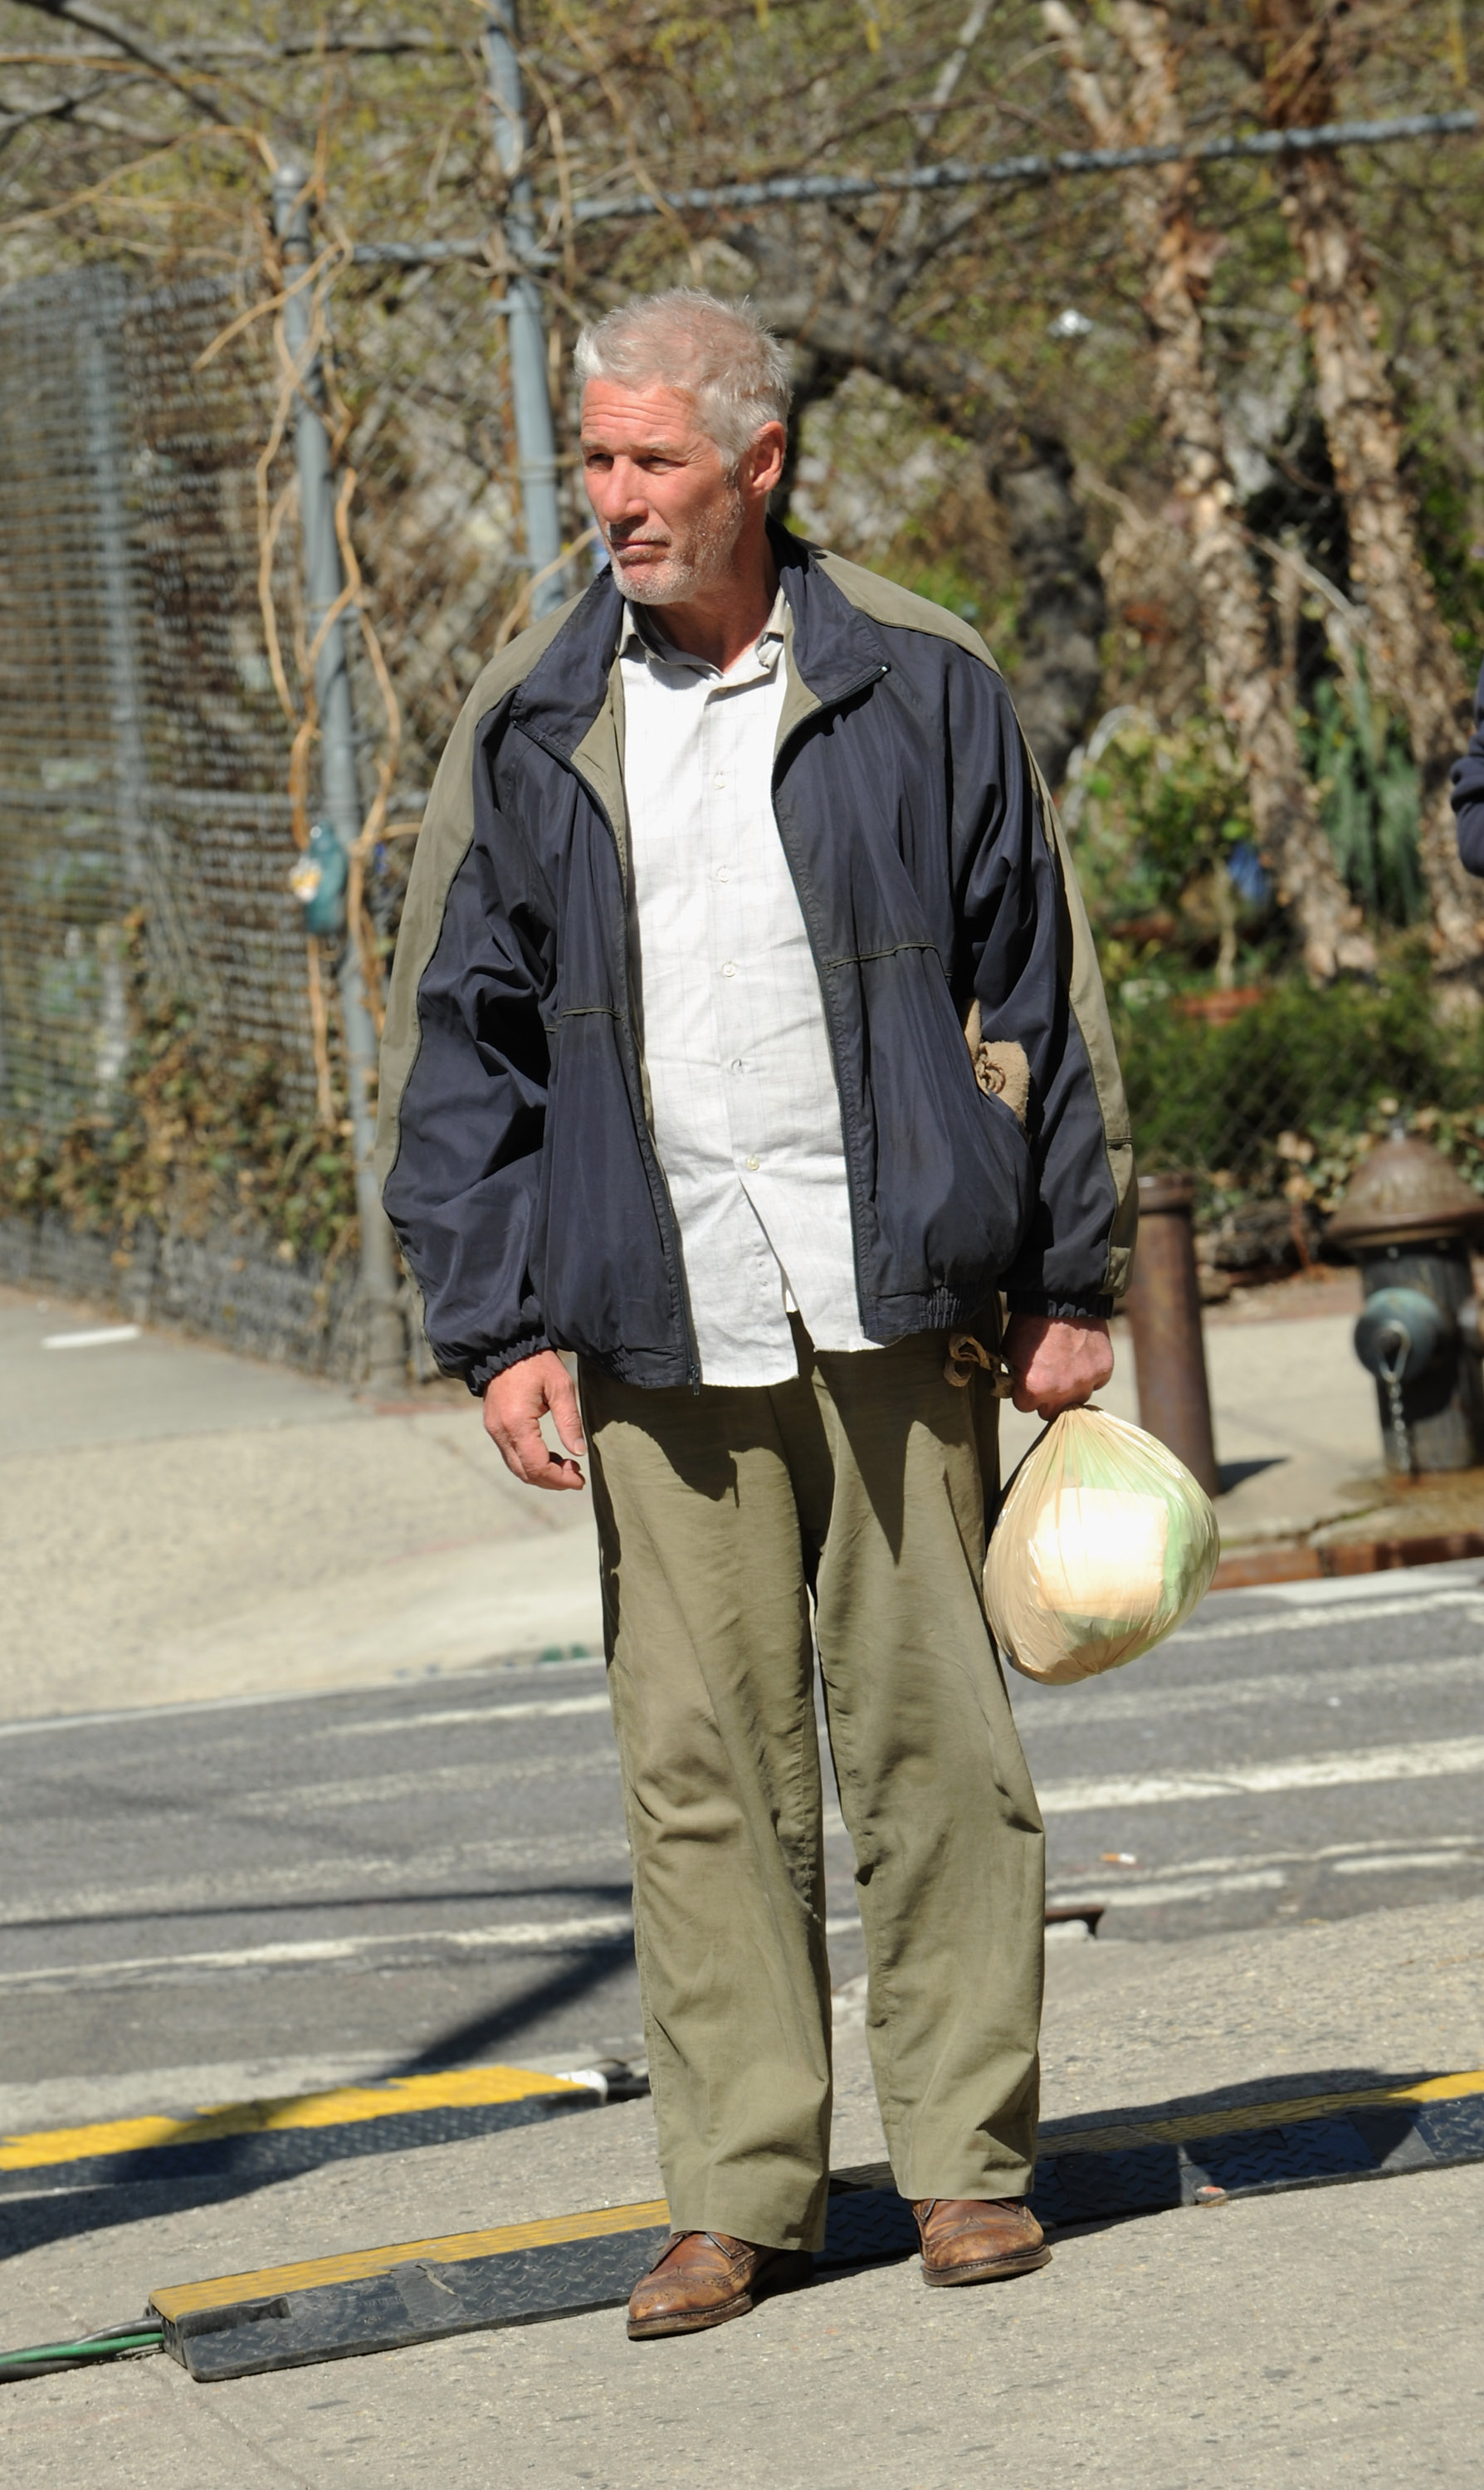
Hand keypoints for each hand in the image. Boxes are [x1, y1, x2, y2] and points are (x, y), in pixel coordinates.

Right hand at [483, 1350, 586, 1489]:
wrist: (506, 1346)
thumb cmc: (536, 1363)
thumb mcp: (560, 1387)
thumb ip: (570, 1421)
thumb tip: (579, 1453)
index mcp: (517, 1423)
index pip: (537, 1466)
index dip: (559, 1479)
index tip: (580, 1480)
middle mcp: (500, 1431)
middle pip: (525, 1472)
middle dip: (552, 1481)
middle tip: (576, 1476)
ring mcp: (494, 1430)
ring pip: (516, 1467)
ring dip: (541, 1473)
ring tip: (567, 1467)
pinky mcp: (493, 1426)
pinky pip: (511, 1455)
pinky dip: (531, 1462)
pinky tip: (550, 1456)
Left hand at [1003, 1313, 1112, 1419]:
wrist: (1061, 1298)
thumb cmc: (1030, 1323)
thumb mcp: (1010, 1351)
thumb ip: (1015, 1376)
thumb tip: (1016, 1388)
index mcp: (1034, 1389)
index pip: (1025, 1406)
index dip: (1023, 1392)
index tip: (1025, 1380)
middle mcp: (1062, 1392)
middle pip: (1051, 1412)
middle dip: (1046, 1398)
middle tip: (1046, 1378)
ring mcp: (1086, 1382)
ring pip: (1077, 1399)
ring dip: (1070, 1388)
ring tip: (1065, 1365)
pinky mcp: (1103, 1370)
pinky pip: (1096, 1382)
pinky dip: (1089, 1373)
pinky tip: (1081, 1356)